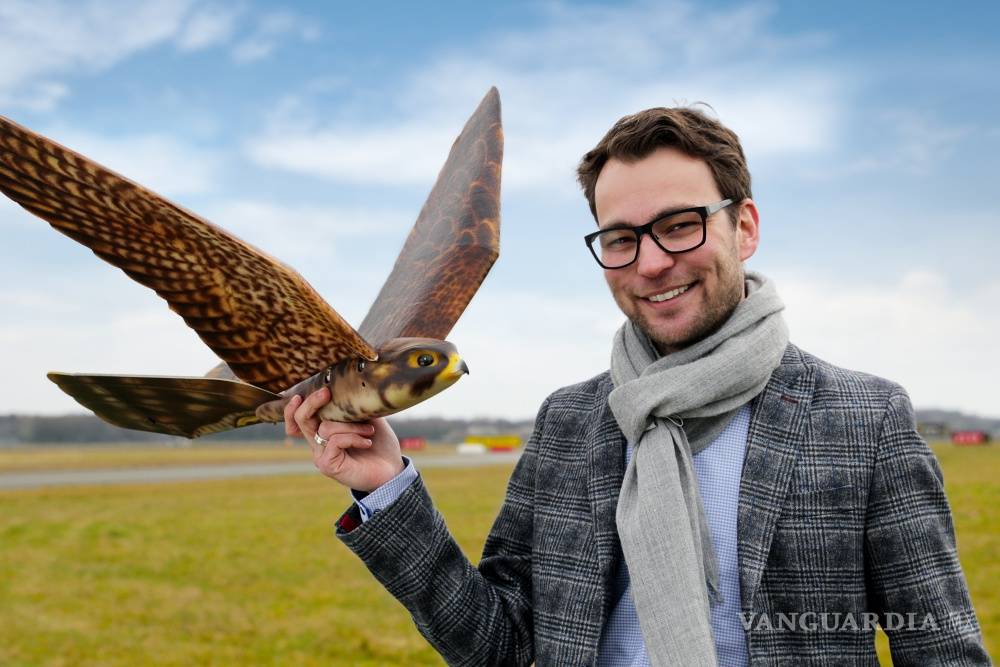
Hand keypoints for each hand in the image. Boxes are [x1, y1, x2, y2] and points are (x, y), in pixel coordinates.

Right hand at [283, 387, 403, 491]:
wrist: (391, 470)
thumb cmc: (379, 444)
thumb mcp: (367, 419)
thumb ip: (353, 407)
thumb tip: (349, 389)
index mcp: (324, 432)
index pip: (298, 420)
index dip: (293, 408)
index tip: (300, 394)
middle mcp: (318, 444)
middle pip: (302, 420)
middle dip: (311, 403)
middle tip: (326, 392)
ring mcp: (321, 455)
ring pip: (325, 428)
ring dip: (351, 426)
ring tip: (370, 431)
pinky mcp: (328, 465)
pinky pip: (335, 441)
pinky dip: (353, 438)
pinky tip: (367, 442)